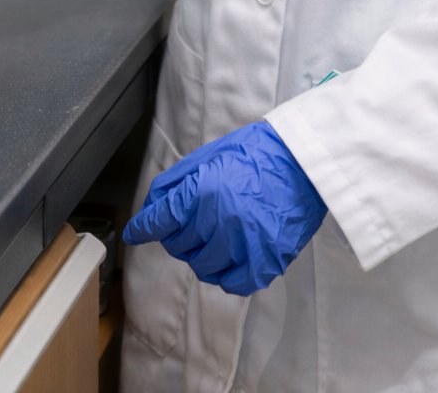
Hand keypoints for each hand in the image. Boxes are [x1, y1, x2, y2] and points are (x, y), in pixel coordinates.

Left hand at [122, 121, 327, 295]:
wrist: (303, 160)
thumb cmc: (255, 153)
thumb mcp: (209, 156)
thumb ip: (174, 184)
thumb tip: (147, 211)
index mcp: (205, 191)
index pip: (160, 220)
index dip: (143, 228)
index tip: (135, 234)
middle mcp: (221, 220)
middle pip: (179, 245)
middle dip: (179, 235)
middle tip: (193, 221)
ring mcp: (245, 244)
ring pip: (203, 267)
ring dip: (202, 254)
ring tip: (216, 235)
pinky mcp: (266, 261)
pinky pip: (232, 284)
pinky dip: (226, 274)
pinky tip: (231, 255)